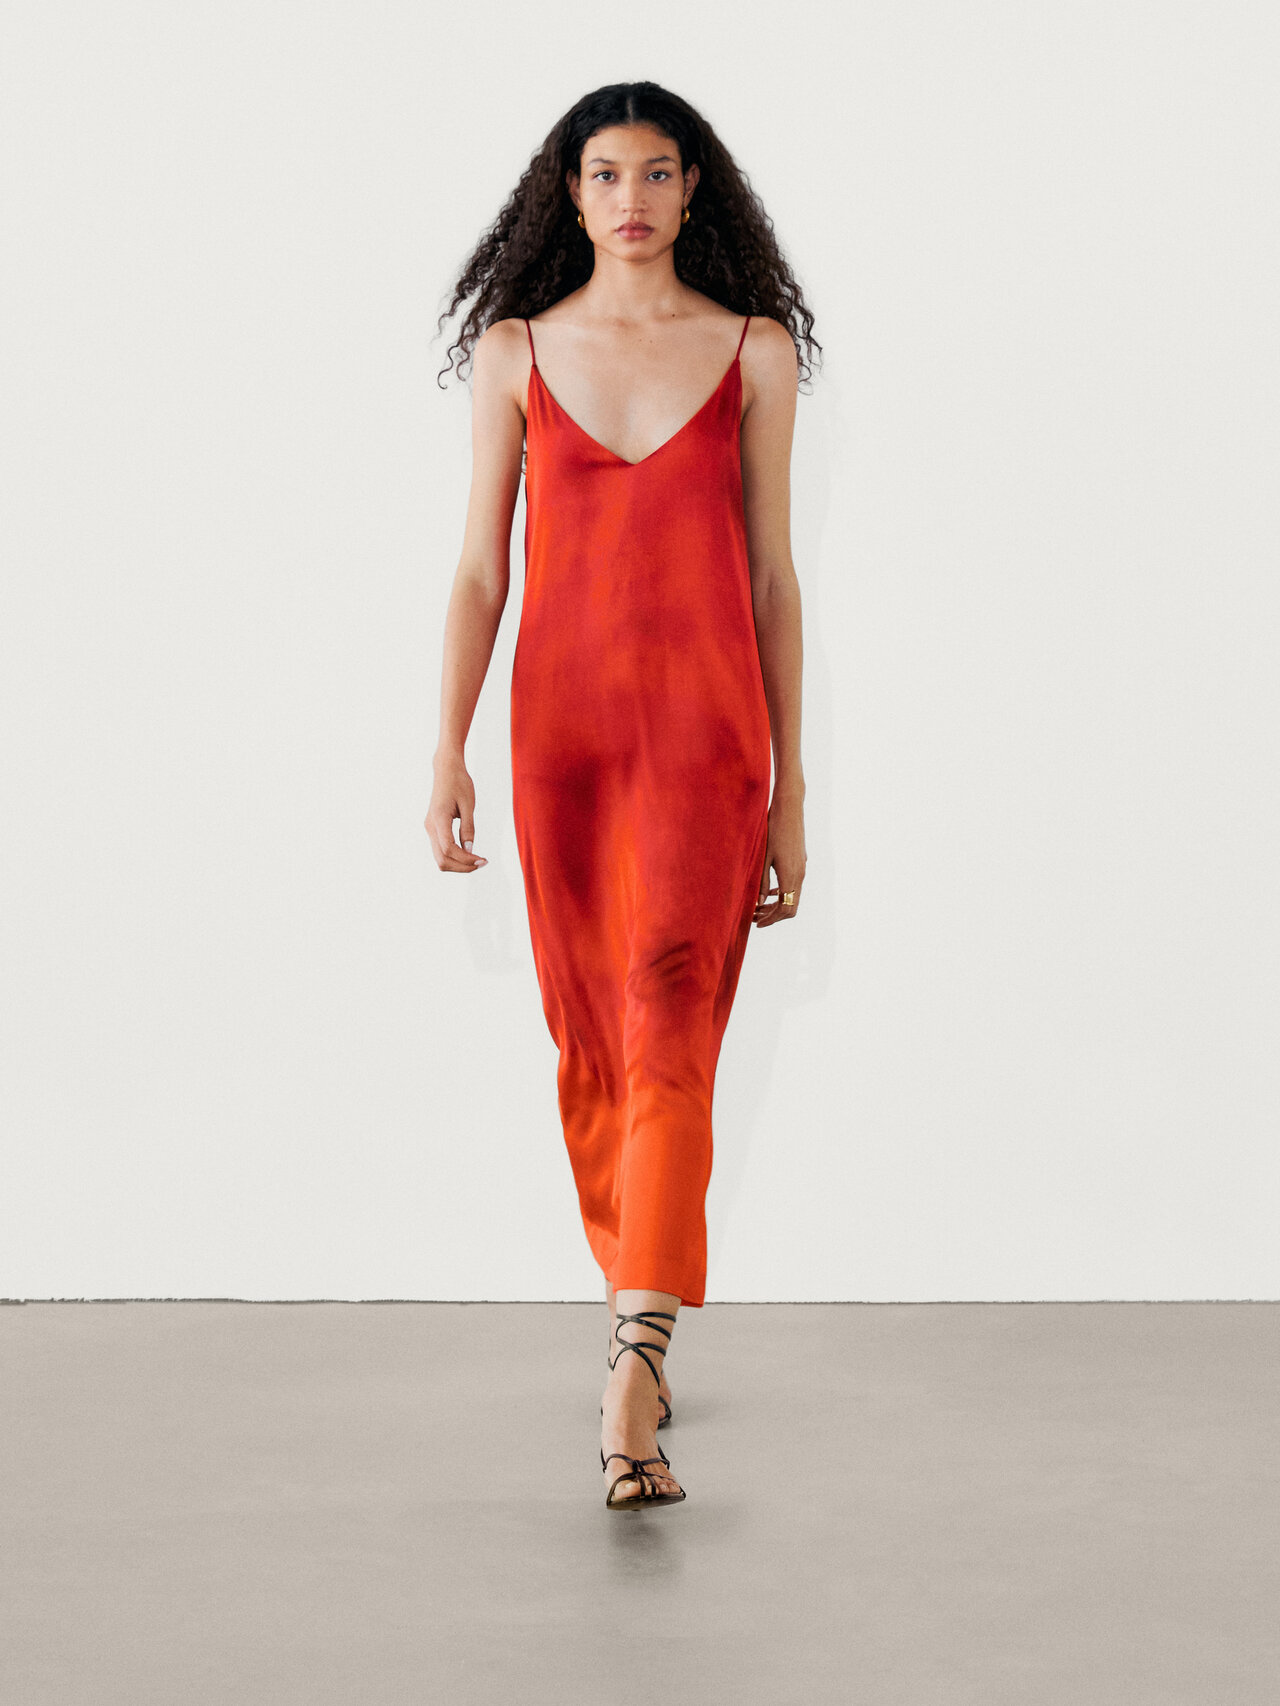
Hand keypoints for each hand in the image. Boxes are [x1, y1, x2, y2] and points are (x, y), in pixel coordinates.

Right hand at [425, 755, 487, 872]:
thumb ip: (468, 828)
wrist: (446, 769)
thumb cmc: (459, 783)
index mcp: (439, 819)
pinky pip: (441, 850)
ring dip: (458, 864)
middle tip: (482, 863)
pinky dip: (454, 857)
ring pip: (440, 858)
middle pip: (442, 860)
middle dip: (462, 867)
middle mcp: (430, 826)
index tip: (483, 860)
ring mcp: (430, 828)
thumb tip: (470, 850)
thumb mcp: (468, 805)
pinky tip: (469, 853)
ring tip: (477, 860)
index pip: (449, 849)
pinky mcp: (433, 828)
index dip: (466, 860)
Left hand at [753, 789, 805, 926]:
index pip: (786, 909)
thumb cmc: (772, 830)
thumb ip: (761, 883)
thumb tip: (759, 904)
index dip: (771, 920)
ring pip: (792, 896)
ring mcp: (802, 868)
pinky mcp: (800, 862)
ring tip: (758, 906)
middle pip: (791, 907)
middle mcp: (800, 875)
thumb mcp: (762, 858)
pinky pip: (793, 885)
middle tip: (754, 917)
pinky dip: (782, 893)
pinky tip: (769, 891)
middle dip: (773, 915)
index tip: (756, 923)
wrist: (789, 808)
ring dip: (776, 904)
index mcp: (791, 876)